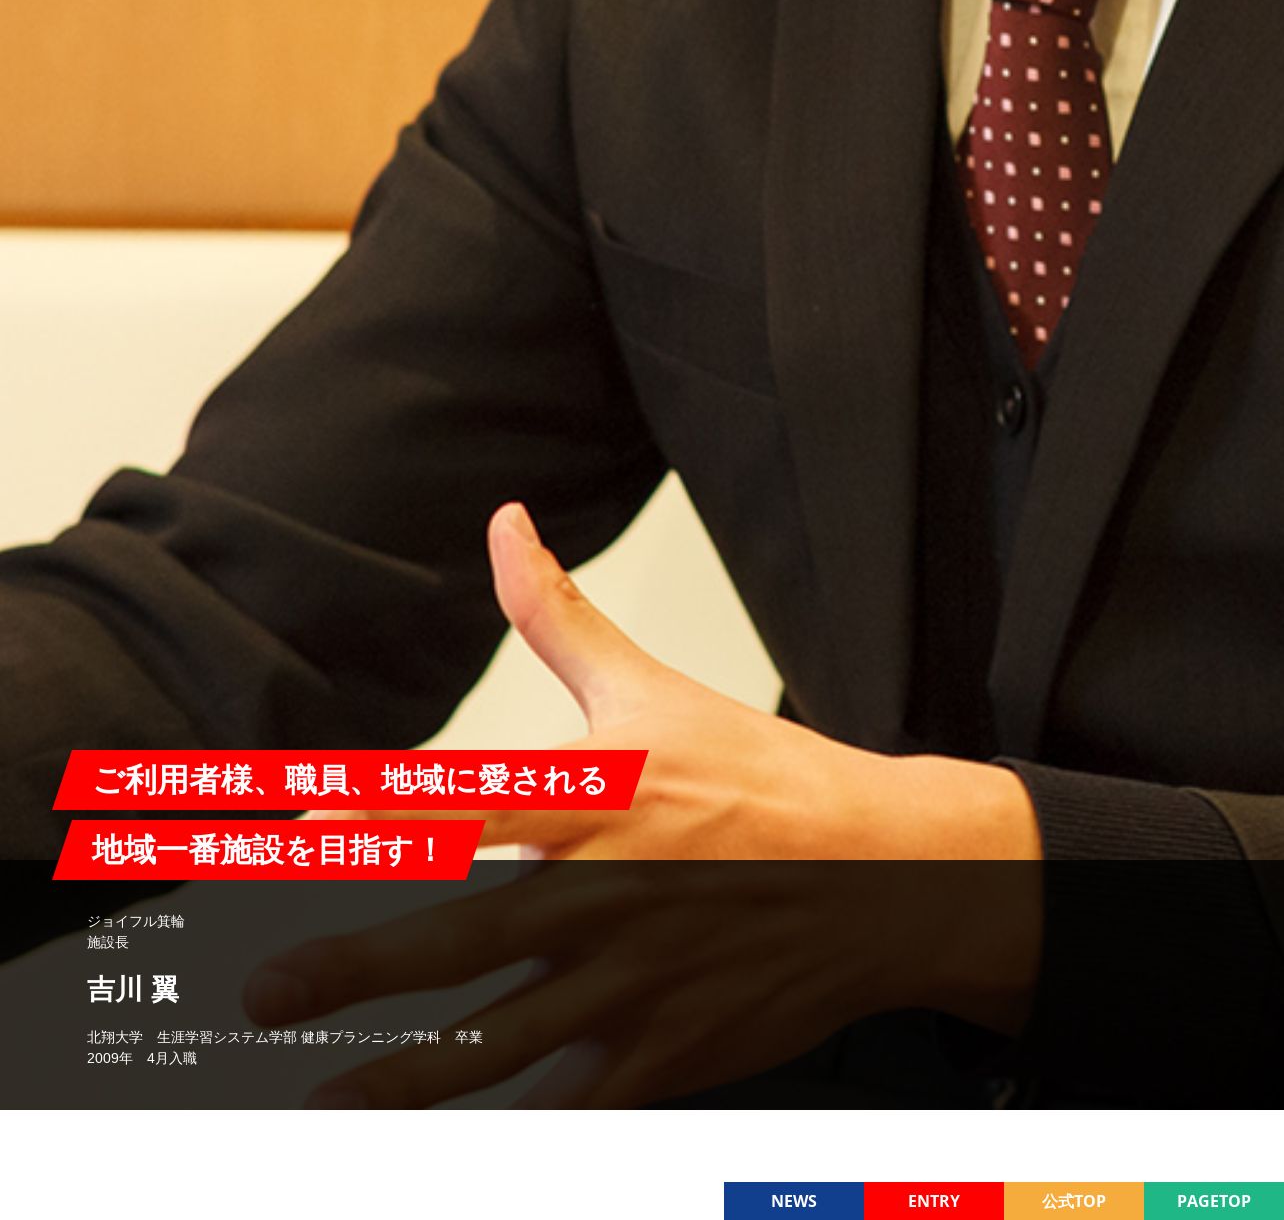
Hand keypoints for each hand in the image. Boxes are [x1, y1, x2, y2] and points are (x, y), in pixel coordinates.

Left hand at [244, 506, 1042, 1102]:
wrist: (888, 872)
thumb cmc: (764, 778)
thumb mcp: (654, 688)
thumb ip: (559, 616)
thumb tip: (504, 524)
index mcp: (591, 798)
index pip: (460, 806)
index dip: (374, 821)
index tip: (293, 833)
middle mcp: (601, 893)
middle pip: (456, 939)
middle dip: (350, 970)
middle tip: (264, 993)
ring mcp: (634, 984)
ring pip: (497, 1042)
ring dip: (403, 1076)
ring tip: (323, 1101)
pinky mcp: (668, 1052)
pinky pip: (572, 1103)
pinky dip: (513, 1126)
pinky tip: (456, 1143)